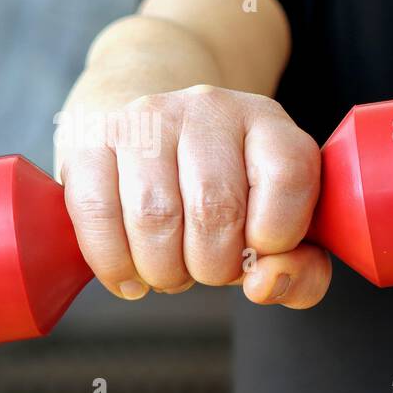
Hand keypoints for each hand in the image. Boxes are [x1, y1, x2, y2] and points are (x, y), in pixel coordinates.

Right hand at [59, 85, 328, 307]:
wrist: (156, 134)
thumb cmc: (231, 198)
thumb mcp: (285, 231)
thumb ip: (302, 271)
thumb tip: (264, 284)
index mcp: (270, 124)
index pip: (289, 175)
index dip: (279, 235)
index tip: (260, 250)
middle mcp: (210, 108)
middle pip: (215, 207)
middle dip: (214, 267)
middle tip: (209, 270)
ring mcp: (146, 117)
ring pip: (154, 216)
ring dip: (165, 270)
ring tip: (171, 271)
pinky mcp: (90, 136)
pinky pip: (96, 212)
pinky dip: (114, 263)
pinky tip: (131, 278)